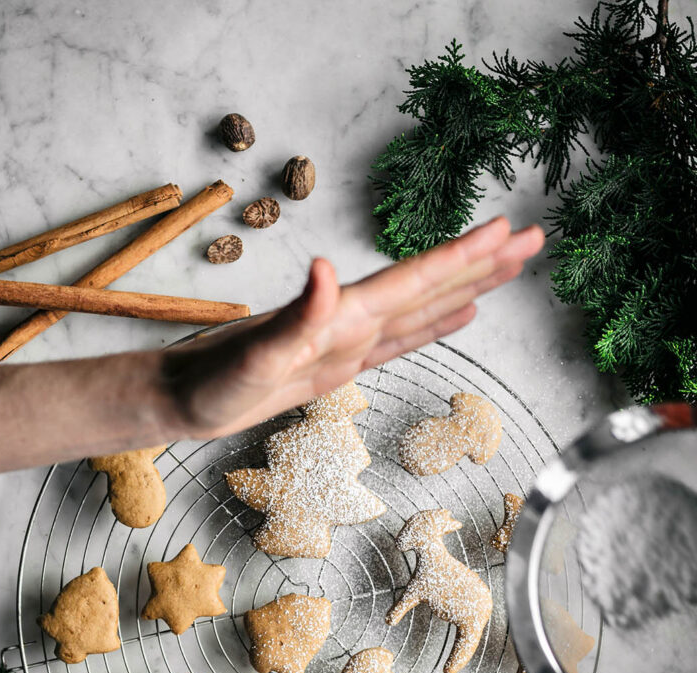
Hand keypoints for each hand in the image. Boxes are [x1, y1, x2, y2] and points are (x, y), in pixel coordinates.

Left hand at [159, 217, 544, 438]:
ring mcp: (348, 340)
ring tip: (509, 268)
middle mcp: (351, 320)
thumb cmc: (214, 383)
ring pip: (423, 308)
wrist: (182, 398)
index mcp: (342, 315)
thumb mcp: (255, 357)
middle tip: (534, 239)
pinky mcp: (339, 363)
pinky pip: (399, 340)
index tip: (506, 229)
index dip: (461, 258)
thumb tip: (327, 271)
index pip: (414, 281)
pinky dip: (433, 324)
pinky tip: (456, 314)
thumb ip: (296, 317)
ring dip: (467, 287)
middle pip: (431, 285)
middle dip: (483, 263)